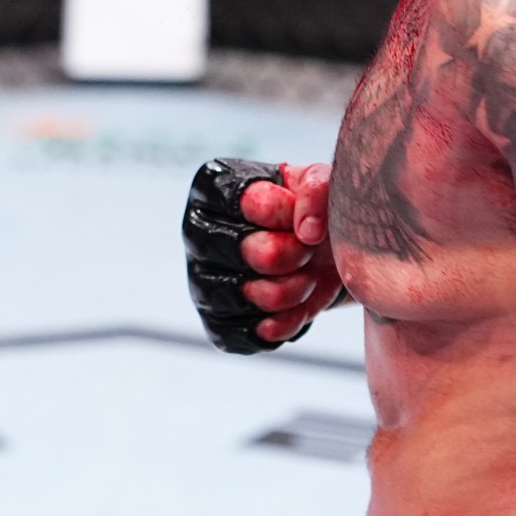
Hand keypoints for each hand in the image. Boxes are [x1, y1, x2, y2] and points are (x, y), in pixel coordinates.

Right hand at [182, 158, 342, 352]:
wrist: (317, 253)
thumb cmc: (307, 211)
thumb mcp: (320, 182)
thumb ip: (316, 188)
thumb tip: (307, 230)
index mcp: (213, 189)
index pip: (249, 201)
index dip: (286, 212)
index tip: (300, 216)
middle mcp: (196, 232)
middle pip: (248, 251)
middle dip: (293, 254)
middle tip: (307, 250)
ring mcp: (200, 280)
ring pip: (248, 296)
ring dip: (293, 290)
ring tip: (305, 277)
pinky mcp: (215, 322)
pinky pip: (248, 333)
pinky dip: (285, 324)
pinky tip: (296, 308)